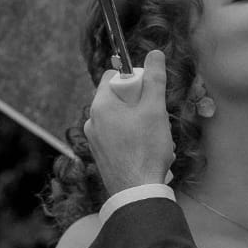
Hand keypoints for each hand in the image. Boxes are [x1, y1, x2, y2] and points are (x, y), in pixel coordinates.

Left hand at [84, 49, 172, 192]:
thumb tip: (155, 54)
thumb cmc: (145, 150)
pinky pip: (118, 137)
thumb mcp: (155, 110)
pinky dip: (133, 139)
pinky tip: (147, 153)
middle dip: (141, 104)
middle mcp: (92, 120)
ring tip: (154, 140)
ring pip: (121, 119)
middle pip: (119, 98)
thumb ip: (155, 79)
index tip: (149, 93)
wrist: (136, 193)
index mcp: (100, 105)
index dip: (134, 79)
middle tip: (155, 118)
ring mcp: (94, 140)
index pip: (114, 76)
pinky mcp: (101, 156)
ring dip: (140, 123)